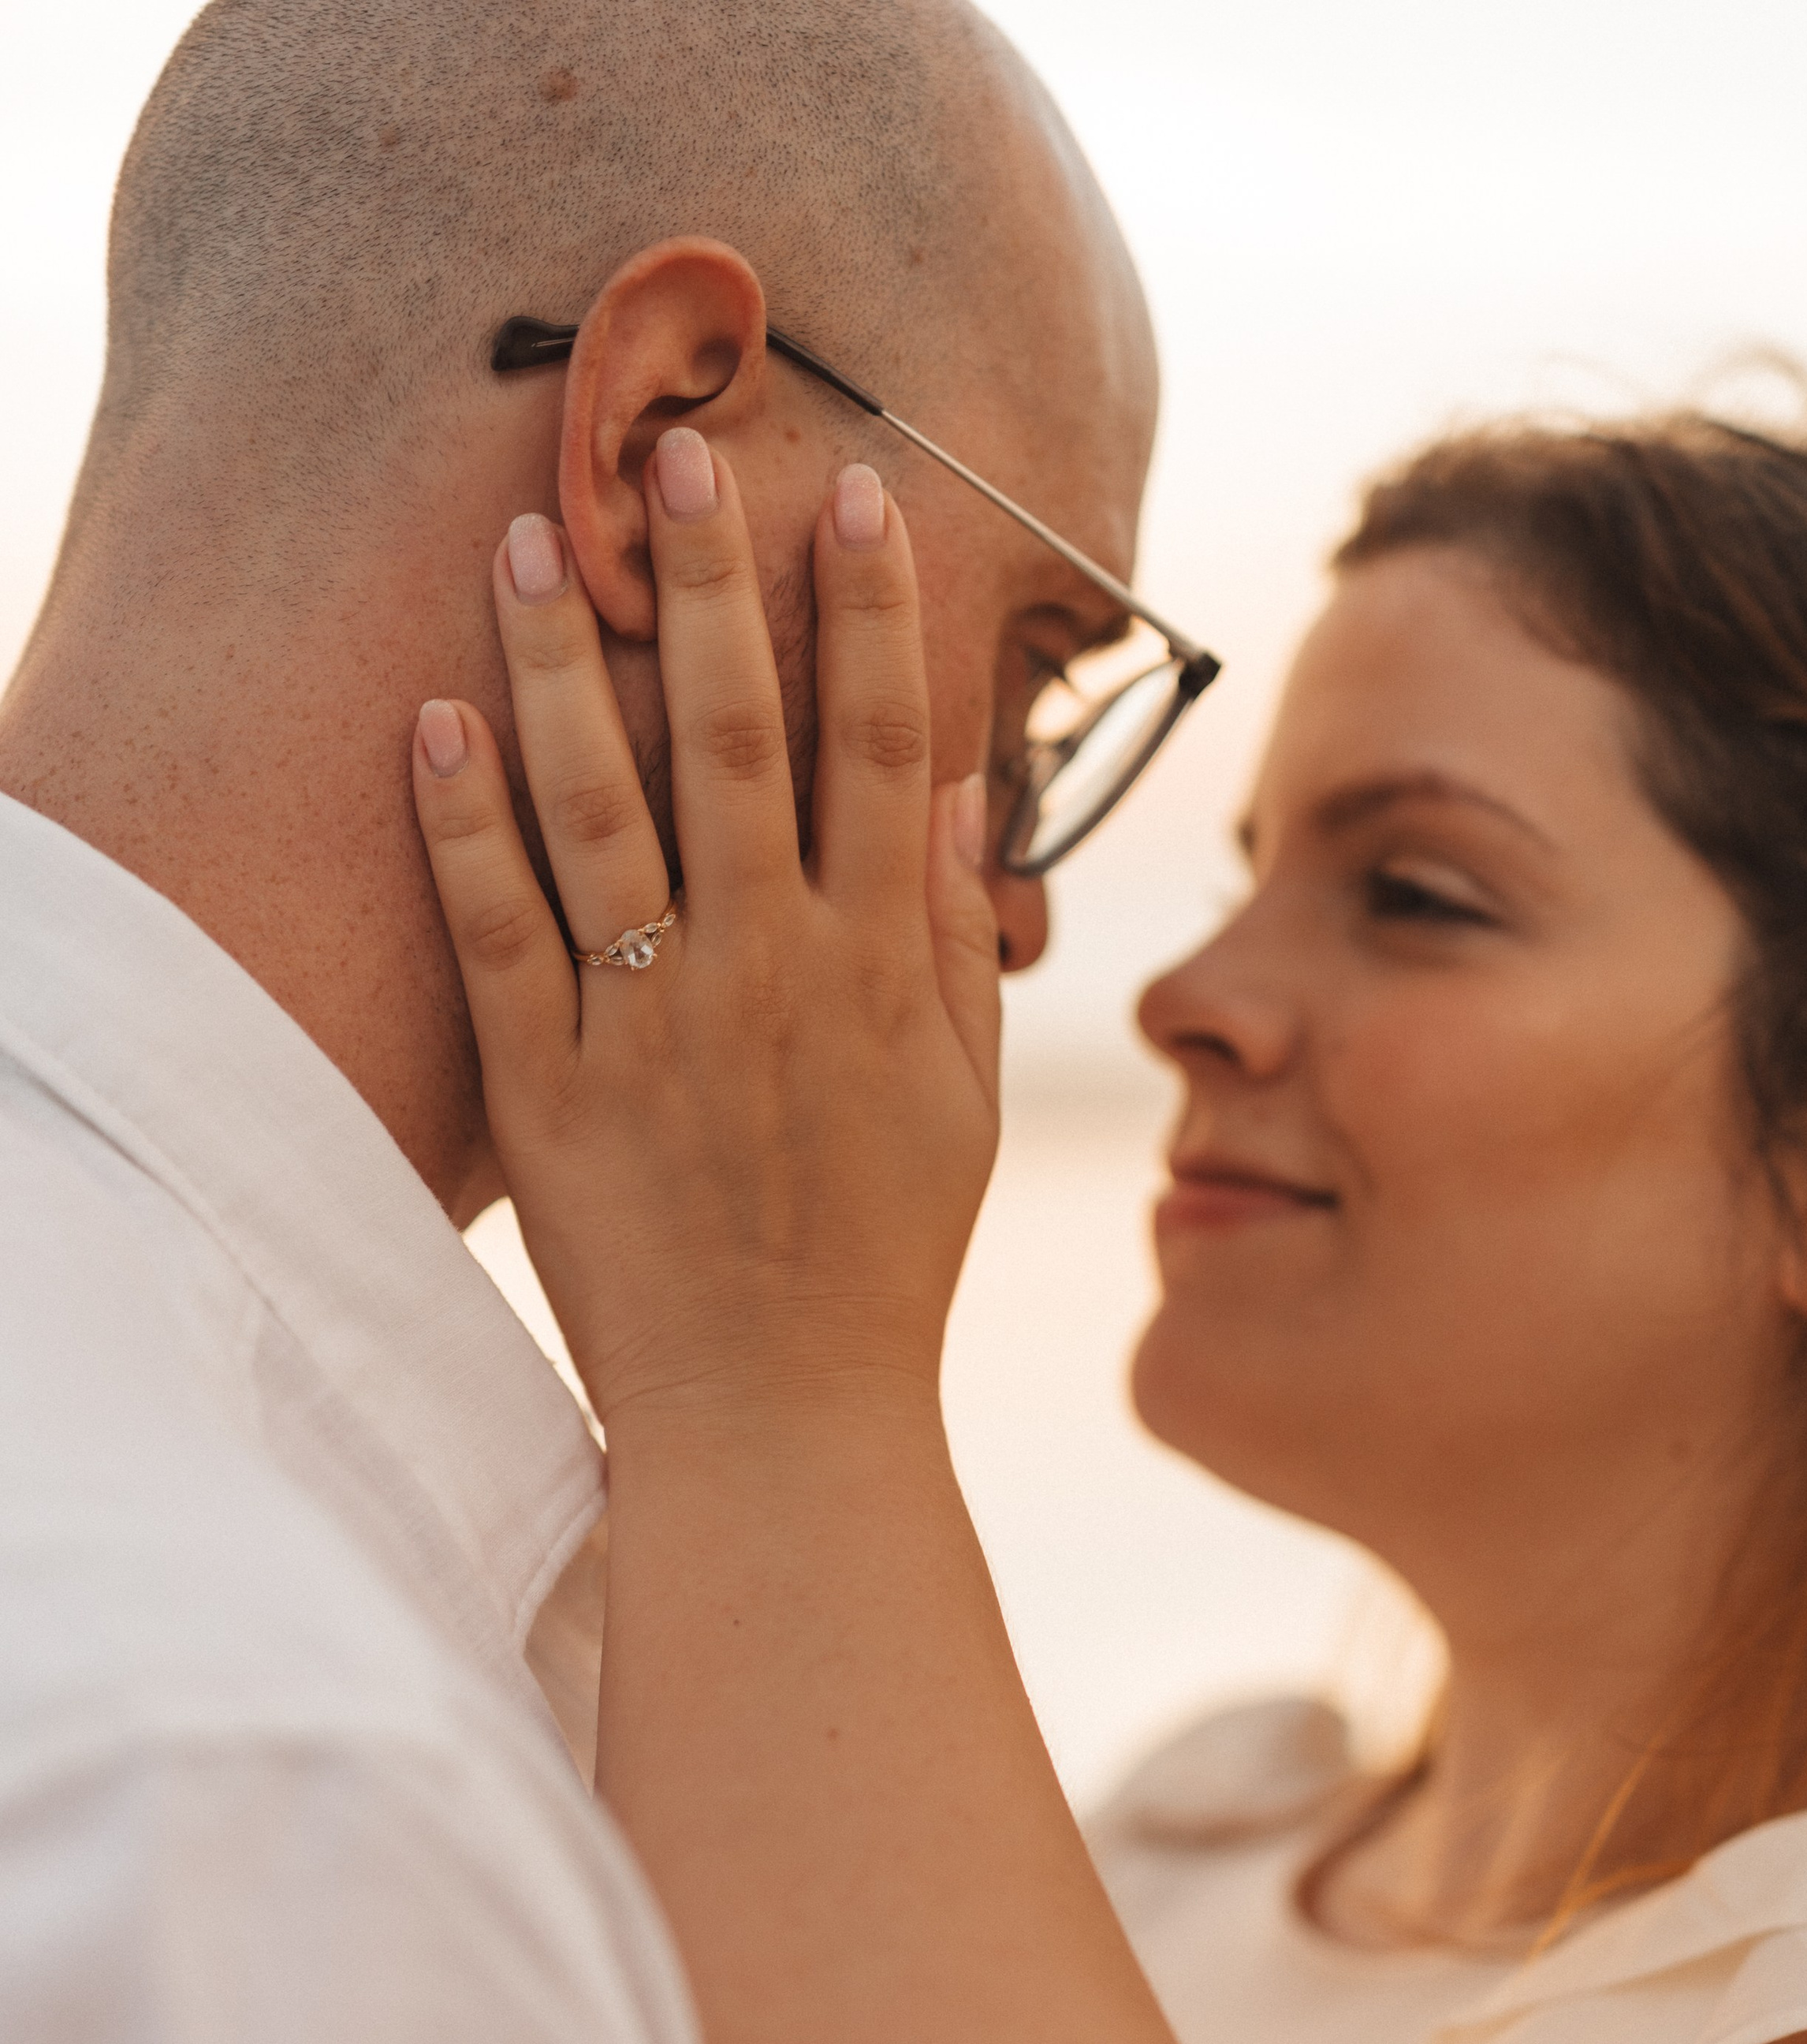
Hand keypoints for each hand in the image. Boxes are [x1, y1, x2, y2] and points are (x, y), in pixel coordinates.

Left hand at [410, 431, 1001, 1431]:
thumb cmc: (881, 1260)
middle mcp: (768, 976)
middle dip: (711, 590)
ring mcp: (652, 1031)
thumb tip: (948, 790)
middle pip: (738, 744)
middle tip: (675, 455)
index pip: (880, 752)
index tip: (850, 495)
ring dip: (567, 667)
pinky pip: (501, 936)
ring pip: (604, 813)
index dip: (868, 617)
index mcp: (876, 970)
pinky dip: (464, 827)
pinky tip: (437, 719)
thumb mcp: (961, 1102)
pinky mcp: (552, 1092)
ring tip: (531, 541)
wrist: (781, 1417)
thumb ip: (952, 940)